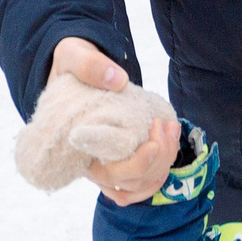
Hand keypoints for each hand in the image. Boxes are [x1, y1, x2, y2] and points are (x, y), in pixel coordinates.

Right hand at [51, 37, 181, 204]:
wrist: (77, 66)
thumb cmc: (72, 65)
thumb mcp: (73, 56)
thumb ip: (90, 65)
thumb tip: (118, 80)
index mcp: (76, 146)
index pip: (105, 174)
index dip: (135, 165)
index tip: (152, 143)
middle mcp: (91, 163)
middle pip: (129, 183)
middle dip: (155, 160)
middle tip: (161, 124)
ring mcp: (108, 165)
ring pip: (140, 184)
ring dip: (163, 162)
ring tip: (169, 126)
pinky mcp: (124, 160)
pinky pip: (145, 181)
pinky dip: (162, 166)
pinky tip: (169, 137)